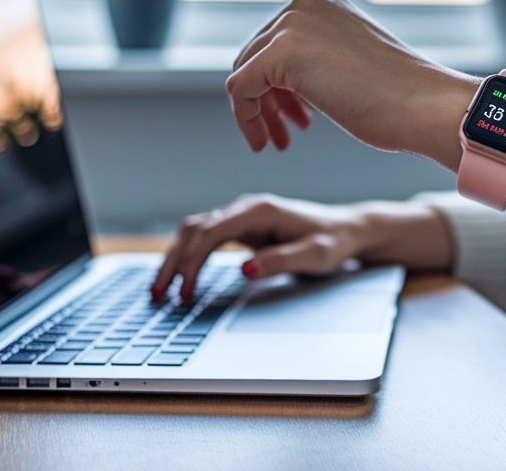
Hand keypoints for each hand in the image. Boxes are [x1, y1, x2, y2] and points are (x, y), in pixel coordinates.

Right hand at [151, 193, 453, 300]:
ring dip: (174, 258)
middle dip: (173, 263)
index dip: (192, 263)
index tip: (185, 292)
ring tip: (159, 291)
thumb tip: (244, 268)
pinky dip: (186, 255)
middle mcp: (245, 208)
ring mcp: (241, 216)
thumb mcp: (316, 256)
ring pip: (194, 231)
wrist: (348, 230)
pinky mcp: (242, 227)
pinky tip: (178, 278)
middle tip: (157, 296)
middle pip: (194, 230)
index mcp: (259, 211)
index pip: (211, 233)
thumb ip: (281, 261)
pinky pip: (204, 237)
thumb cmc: (334, 242)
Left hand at [226, 0, 476, 166]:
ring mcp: (291, 24)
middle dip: (269, 100)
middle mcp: (303, 3)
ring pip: (246, 73)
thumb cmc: (399, 95)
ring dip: (260, 113)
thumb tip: (279, 78)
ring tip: (279, 142)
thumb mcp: (349, 60)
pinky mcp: (280, 53)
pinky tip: (266, 143)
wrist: (423, 105)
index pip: (275, 40)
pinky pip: (241, 89)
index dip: (278, 84)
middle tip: (286, 135)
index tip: (295, 118)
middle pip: (257, 56)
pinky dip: (248, 119)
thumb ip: (316, 55)